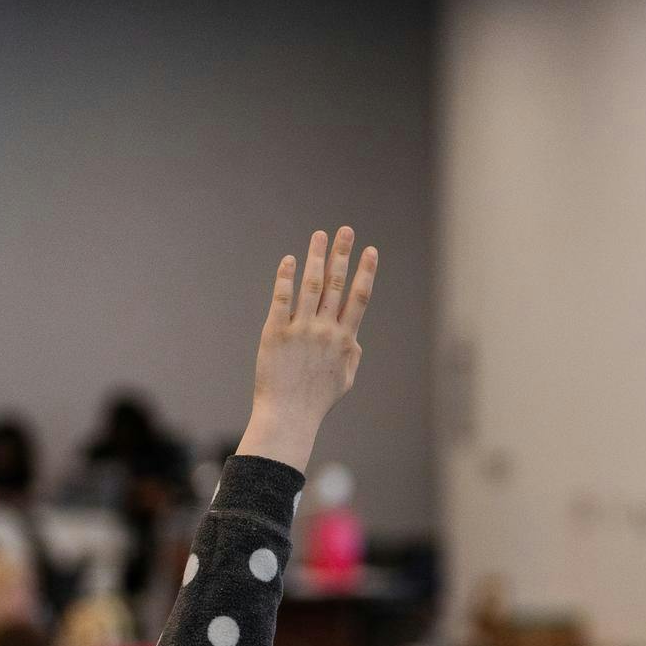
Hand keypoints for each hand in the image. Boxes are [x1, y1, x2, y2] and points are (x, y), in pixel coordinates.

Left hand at [238, 227, 379, 470]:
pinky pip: (282, 298)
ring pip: (311, 285)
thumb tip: (354, 337)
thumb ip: (353, 354)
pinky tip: (291, 260)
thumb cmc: (317, 400)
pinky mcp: (275, 332)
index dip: (366, 272)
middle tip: (346, 231)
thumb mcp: (346, 380)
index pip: (359, 298)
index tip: (371, 251)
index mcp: (345, 340)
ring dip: (317, 257)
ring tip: (320, 236)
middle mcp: (325, 331)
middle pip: (336, 284)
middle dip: (343, 255)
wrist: (289, 415)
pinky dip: (287, 277)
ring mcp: (300, 330)